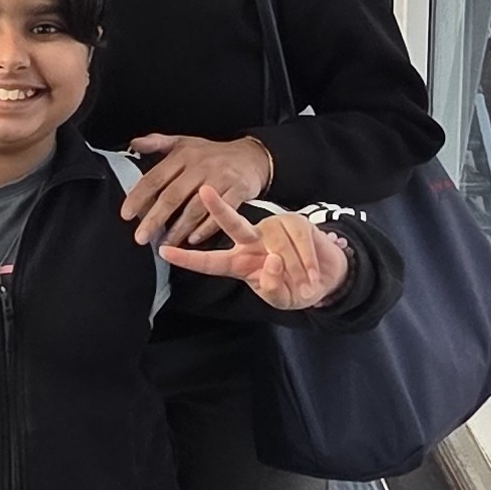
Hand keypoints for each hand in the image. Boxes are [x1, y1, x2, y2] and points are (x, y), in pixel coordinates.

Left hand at [118, 133, 276, 246]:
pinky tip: (193, 239)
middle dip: (154, 219)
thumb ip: (158, 143)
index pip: (155, 177)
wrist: (253, 156)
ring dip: (178, 229)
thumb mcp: (185, 142)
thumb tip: (134, 144)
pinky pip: (220, 214)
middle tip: (141, 236)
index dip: (139, 197)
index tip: (127, 214)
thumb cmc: (214, 154)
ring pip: (195, 208)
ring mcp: (220, 179)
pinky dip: (206, 228)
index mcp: (183, 155)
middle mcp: (200, 166)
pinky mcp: (238, 191)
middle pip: (172, 196)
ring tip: (166, 244)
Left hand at [161, 201, 354, 310]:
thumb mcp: (280, 299)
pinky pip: (300, 242)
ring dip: (295, 271)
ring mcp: (274, 228)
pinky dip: (308, 263)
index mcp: (240, 262)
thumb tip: (271, 260)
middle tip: (203, 190)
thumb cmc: (295, 288)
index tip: (164, 250)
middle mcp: (252, 240)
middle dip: (218, 207)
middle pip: (232, 222)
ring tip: (305, 284)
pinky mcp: (296, 222)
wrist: (326, 277)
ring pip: (279, 247)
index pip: (210, 261)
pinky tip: (312, 275)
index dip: (188, 258)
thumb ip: (271, 287)